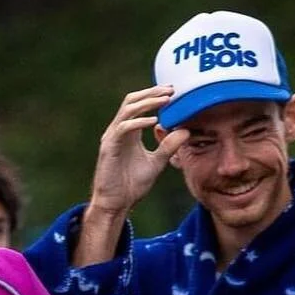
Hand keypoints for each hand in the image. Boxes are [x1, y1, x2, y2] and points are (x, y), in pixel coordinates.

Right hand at [85, 87, 189, 222]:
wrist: (116, 203)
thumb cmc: (132, 185)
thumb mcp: (157, 163)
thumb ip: (169, 147)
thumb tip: (185, 131)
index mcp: (128, 132)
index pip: (139, 104)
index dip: (154, 95)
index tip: (173, 92)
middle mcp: (119, 130)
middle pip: (132, 100)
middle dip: (151, 93)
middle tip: (171, 90)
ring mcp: (112, 137)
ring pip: (127, 110)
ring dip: (147, 103)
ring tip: (165, 100)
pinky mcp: (109, 147)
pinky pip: (123, 128)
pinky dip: (138, 122)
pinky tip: (154, 122)